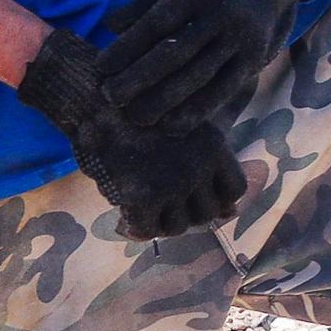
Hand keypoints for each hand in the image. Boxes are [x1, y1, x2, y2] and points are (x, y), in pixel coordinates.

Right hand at [19, 28, 248, 240]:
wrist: (96, 99)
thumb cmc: (140, 112)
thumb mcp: (186, 130)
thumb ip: (211, 165)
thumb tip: (231, 213)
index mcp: (215, 146)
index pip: (235, 191)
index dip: (217, 198)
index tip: (195, 194)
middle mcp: (199, 166)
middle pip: (207, 212)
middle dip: (187, 212)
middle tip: (163, 204)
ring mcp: (172, 183)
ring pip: (179, 226)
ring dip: (162, 222)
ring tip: (145, 208)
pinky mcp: (142, 196)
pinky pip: (147, 230)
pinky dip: (137, 229)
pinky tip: (125, 220)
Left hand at [97, 0, 324, 131]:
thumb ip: (146, 0)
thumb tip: (110, 26)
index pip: (157, 23)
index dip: (127, 48)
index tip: (101, 67)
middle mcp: (224, 15)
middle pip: (176, 54)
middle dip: (139, 79)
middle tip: (110, 96)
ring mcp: (242, 40)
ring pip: (199, 76)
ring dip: (164, 101)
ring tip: (135, 117)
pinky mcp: (254, 61)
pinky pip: (223, 90)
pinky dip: (197, 111)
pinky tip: (171, 126)